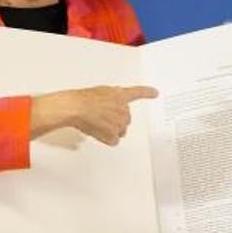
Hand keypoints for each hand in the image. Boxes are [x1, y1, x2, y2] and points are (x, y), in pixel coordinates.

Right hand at [30, 85, 158, 145]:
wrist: (76, 107)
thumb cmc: (83, 99)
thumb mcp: (101, 92)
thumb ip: (113, 97)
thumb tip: (113, 102)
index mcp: (121, 95)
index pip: (138, 92)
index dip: (147, 93)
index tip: (155, 93)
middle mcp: (124, 108)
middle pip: (126, 119)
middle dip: (117, 120)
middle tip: (102, 118)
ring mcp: (120, 122)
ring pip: (120, 131)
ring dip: (111, 130)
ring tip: (97, 123)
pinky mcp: (114, 133)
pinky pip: (114, 141)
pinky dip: (107, 139)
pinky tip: (98, 133)